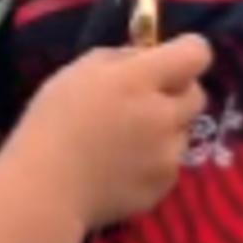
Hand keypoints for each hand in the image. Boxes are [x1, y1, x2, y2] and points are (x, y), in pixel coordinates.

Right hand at [0, 35, 213, 227]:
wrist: (44, 190)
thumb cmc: (52, 123)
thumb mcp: (78, 72)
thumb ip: (120, 58)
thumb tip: (147, 56)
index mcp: (140, 80)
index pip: (196, 53)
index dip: (187, 52)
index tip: (169, 61)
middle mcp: (163, 115)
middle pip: (197, 94)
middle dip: (176, 94)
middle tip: (144, 103)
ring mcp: (168, 155)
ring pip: (182, 132)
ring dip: (164, 131)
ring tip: (124, 144)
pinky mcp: (163, 186)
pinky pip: (169, 166)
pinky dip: (153, 164)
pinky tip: (121, 170)